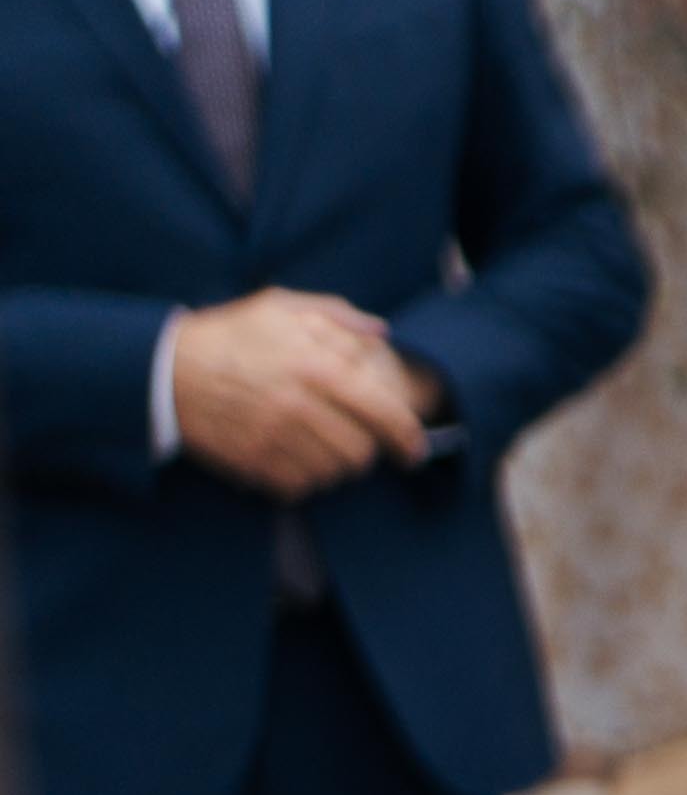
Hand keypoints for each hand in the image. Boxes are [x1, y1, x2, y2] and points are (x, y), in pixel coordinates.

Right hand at [163, 290, 427, 496]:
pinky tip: (294, 458)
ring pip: (334, 474)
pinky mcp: (252, 461)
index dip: (409, 437)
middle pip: (363, 452)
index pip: (385, 414)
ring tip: (321, 445)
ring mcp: (274, 438)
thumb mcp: (279, 307)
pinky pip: (300, 486)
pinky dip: (304, 479)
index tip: (415, 448)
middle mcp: (299, 406)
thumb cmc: (228, 335)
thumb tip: (381, 330)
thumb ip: (336, 315)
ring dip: (335, 465)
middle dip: (367, 451)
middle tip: (358, 442)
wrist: (163, 368)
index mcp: (316, 367)